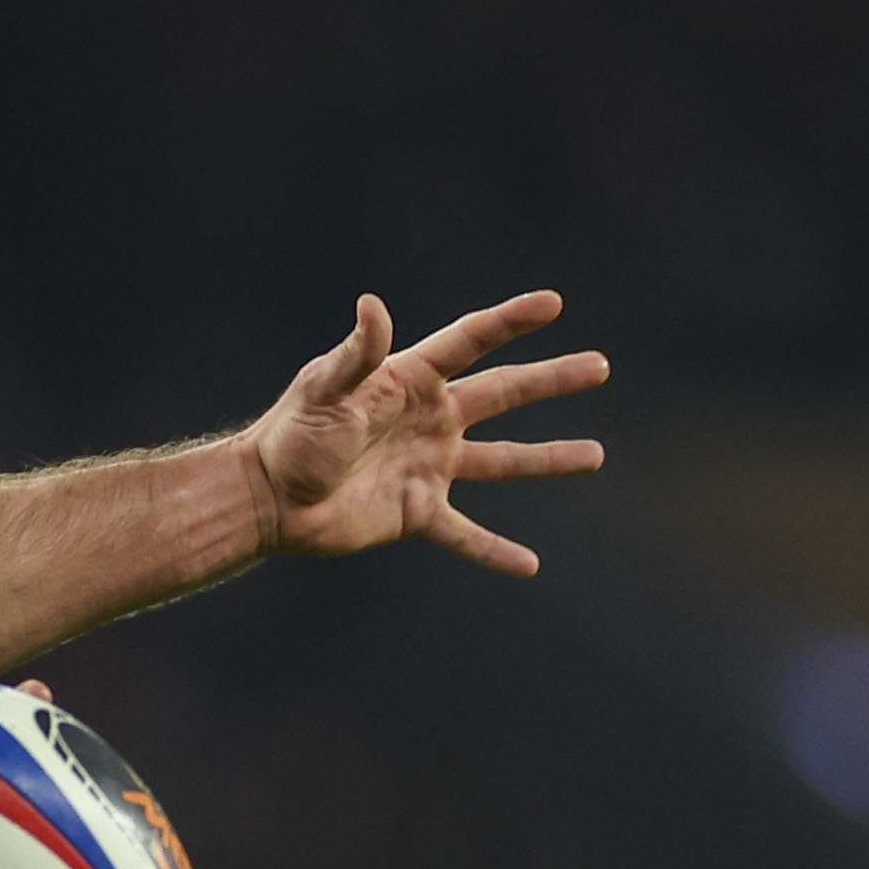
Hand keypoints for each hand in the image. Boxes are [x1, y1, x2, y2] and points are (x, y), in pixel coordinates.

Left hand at [243, 290, 609, 575]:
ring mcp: (430, 466)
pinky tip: (530, 566)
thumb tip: (373, 304)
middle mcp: (430, 419)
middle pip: (504, 394)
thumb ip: (357, 353)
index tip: (552, 303)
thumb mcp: (325, 389)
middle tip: (599, 367)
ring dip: (549, 459)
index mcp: (411, 380)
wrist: (269, 499)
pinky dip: (495, 552)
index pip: (471, 342)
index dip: (511, 321)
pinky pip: (466, 534)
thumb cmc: (292, 435)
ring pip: (503, 462)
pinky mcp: (418, 512)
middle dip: (552, 380)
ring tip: (596, 454)